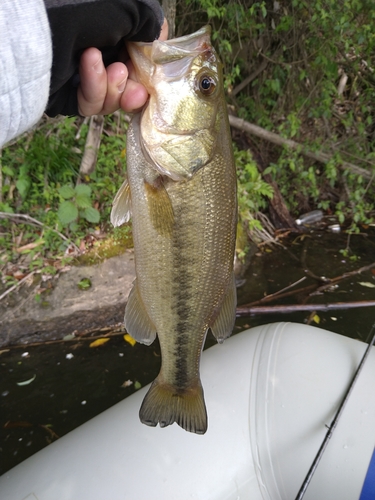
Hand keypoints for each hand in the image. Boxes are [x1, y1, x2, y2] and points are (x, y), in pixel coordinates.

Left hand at [44, 0, 164, 115]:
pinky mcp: (69, 95)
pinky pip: (91, 104)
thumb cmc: (86, 7)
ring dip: (117, 88)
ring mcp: (84, 76)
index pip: (141, 62)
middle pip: (130, 87)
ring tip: (115, 71)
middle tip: (138, 92)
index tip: (156, 79)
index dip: (151, 74)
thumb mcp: (134, 9)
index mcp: (116, 32)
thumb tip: (159, 45)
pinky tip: (91, 62)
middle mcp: (102, 53)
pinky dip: (96, 87)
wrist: (42, 23)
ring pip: (113, 100)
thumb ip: (153, 27)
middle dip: (136, 90)